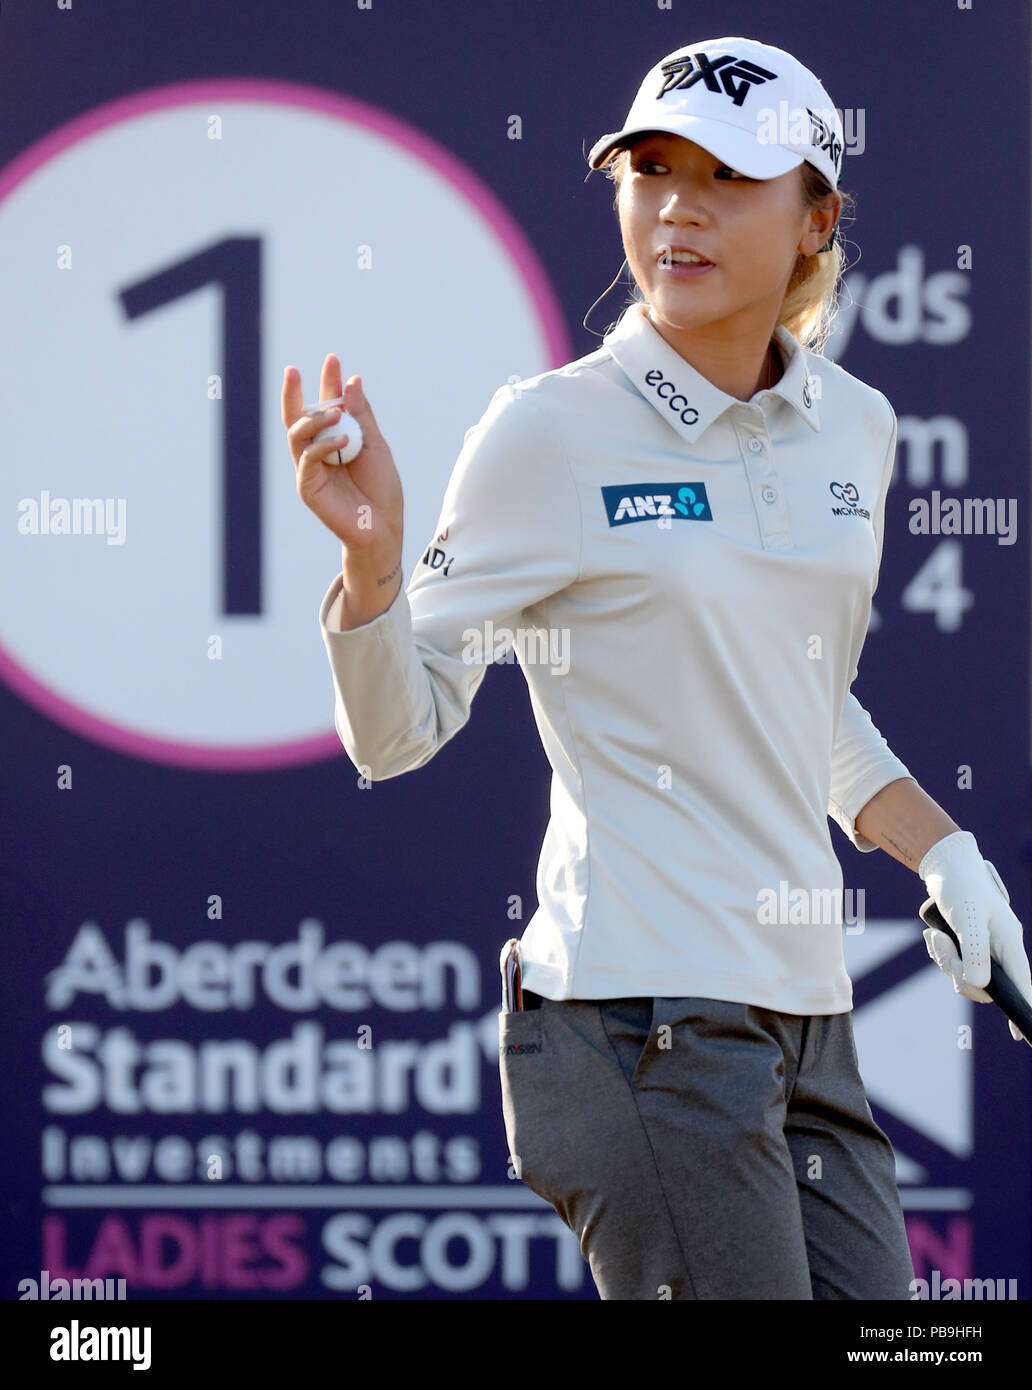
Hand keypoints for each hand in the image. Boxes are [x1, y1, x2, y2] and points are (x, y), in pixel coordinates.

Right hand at [282, 353, 403, 554]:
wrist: (383, 527)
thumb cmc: (381, 490)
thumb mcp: (376, 446)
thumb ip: (362, 416)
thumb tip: (352, 381)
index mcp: (335, 439)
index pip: (326, 405)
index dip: (327, 382)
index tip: (333, 359)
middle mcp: (318, 451)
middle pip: (298, 415)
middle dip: (295, 392)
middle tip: (295, 370)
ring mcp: (309, 468)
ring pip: (297, 433)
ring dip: (314, 419)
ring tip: (336, 413)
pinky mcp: (307, 486)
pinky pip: (307, 458)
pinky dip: (323, 445)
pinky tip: (343, 439)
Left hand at [919, 831, 1031, 1044]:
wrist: (946, 867)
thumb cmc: (962, 887)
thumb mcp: (967, 917)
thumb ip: (975, 951)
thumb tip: (979, 985)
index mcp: (1009, 942)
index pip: (1022, 982)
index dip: (1022, 1007)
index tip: (1020, 1035)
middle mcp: (999, 949)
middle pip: (983, 985)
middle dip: (956, 971)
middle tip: (940, 944)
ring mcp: (983, 949)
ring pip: (964, 976)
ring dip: (944, 960)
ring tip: (935, 935)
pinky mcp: (967, 946)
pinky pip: (953, 965)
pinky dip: (940, 954)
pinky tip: (933, 936)